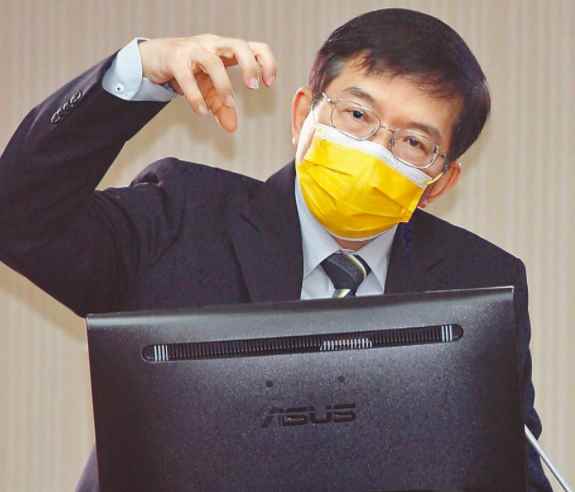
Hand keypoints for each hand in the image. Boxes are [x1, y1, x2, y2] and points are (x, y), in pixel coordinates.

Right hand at [138, 35, 276, 131]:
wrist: (154, 56)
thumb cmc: (187, 66)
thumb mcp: (208, 88)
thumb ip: (221, 106)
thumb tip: (232, 128)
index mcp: (226, 48)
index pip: (254, 46)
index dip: (266, 62)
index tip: (269, 83)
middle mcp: (213, 45)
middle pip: (238, 45)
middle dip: (250, 66)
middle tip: (253, 88)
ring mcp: (193, 49)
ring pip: (213, 61)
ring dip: (224, 84)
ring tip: (229, 104)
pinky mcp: (174, 59)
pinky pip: (187, 78)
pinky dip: (196, 97)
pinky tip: (202, 112)